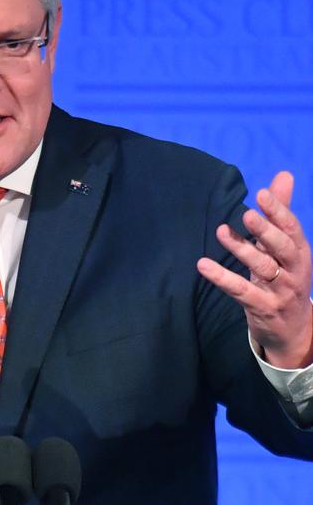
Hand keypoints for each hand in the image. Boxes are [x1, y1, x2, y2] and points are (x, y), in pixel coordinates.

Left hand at [197, 171, 312, 368]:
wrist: (293, 329)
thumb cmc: (285, 278)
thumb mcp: (285, 248)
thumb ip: (281, 213)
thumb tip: (283, 175)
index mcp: (301, 252)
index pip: (292, 229)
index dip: (279, 211)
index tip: (261, 193)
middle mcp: (295, 271)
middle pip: (283, 248)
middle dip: (265, 230)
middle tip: (246, 212)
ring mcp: (280, 291)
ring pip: (262, 268)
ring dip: (242, 249)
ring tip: (221, 232)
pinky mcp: (262, 308)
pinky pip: (241, 291)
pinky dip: (223, 278)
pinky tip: (204, 265)